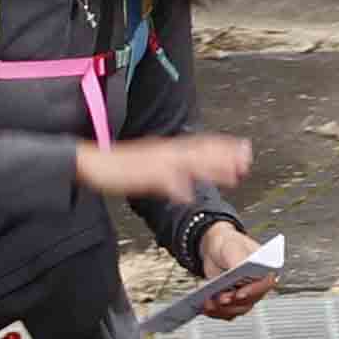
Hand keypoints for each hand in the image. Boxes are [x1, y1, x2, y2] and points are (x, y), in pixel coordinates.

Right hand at [81, 131, 253, 205]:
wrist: (91, 163)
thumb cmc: (119, 167)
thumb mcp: (150, 169)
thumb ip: (171, 176)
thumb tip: (189, 187)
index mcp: (167, 150)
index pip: (200, 145)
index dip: (223, 147)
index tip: (244, 149)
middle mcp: (164, 152)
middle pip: (199, 151)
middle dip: (224, 155)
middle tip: (247, 158)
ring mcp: (153, 163)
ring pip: (186, 163)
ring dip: (209, 167)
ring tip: (230, 173)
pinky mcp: (138, 174)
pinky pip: (158, 180)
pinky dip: (173, 186)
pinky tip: (186, 194)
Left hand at [185, 220, 276, 318]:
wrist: (215, 249)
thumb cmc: (229, 245)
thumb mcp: (233, 247)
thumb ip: (238, 259)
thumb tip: (239, 272)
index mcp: (264, 270)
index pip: (266, 284)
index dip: (254, 291)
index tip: (240, 293)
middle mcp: (257, 286)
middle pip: (249, 301)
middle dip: (233, 302)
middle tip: (221, 298)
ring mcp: (244, 297)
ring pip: (236, 310)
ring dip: (221, 309)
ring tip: (208, 302)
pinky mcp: (232, 303)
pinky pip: (226, 313)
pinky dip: (215, 312)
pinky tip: (204, 306)